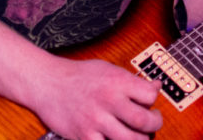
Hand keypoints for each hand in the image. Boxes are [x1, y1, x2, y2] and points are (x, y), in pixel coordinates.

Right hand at [31, 57, 162, 139]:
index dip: (154, 100)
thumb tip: (156, 87)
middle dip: (155, 125)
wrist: (47, 83)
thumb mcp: (108, 69)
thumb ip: (132, 80)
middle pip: (144, 121)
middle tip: (152, 123)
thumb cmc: (78, 75)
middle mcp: (108, 100)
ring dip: (139, 139)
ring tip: (136, 134)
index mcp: (117, 81)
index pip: (150, 95)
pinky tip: (113, 138)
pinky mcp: (84, 136)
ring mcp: (96, 120)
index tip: (150, 103)